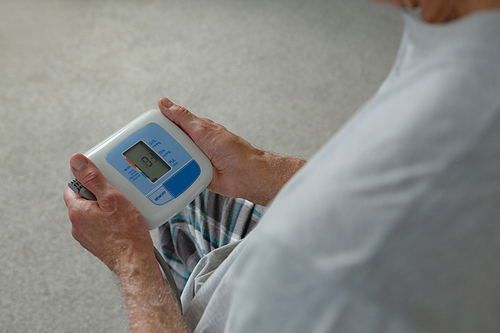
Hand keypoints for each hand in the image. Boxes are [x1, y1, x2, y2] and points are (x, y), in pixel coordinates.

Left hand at [64, 154, 185, 331]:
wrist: (135, 261)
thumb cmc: (126, 233)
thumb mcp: (112, 198)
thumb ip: (94, 179)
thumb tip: (77, 162)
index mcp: (77, 211)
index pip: (74, 187)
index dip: (89, 181)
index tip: (103, 180)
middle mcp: (78, 225)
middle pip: (86, 200)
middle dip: (101, 194)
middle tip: (118, 194)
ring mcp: (87, 236)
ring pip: (94, 214)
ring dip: (107, 208)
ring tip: (125, 209)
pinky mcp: (98, 244)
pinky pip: (102, 226)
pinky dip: (111, 222)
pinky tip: (125, 222)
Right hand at [158, 97, 305, 205]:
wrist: (244, 175)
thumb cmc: (232, 150)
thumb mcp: (203, 129)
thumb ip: (182, 117)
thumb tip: (164, 103)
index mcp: (195, 129)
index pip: (170, 124)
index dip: (157, 127)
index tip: (144, 131)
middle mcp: (193, 143)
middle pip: (168, 144)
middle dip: (160, 149)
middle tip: (150, 153)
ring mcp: (193, 159)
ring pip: (172, 161)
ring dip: (168, 164)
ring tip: (163, 166)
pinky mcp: (194, 175)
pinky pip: (179, 176)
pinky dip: (175, 177)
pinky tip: (172, 177)